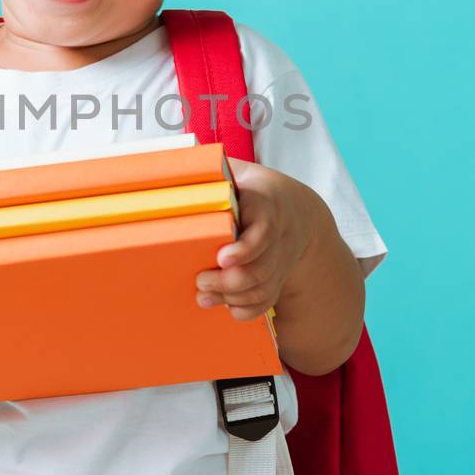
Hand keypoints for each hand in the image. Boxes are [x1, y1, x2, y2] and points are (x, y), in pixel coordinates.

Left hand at [195, 158, 319, 321]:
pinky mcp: (279, 278)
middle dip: (229, 282)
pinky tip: (227, 307)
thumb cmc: (257, 189)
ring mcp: (281, 261)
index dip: (245, 249)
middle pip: (261, 268)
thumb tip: (175, 165)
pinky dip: (248, 309)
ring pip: (263, 288)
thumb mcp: (241, 172)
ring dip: (233, 298)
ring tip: (203, 295)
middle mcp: (279, 237)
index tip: (222, 258)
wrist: (299, 211)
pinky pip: (268, 301)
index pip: (264, 231)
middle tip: (201, 280)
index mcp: (268, 205)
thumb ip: (215, 170)